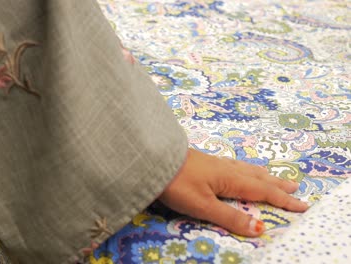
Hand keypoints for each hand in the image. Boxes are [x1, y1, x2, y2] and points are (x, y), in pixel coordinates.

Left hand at [159, 148, 308, 236]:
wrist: (152, 160)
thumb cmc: (176, 183)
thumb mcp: (203, 205)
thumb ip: (229, 216)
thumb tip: (259, 229)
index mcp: (230, 179)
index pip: (263, 191)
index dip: (282, 200)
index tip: (302, 205)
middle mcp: (226, 169)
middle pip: (257, 177)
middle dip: (276, 184)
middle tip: (294, 187)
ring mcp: (214, 163)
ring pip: (245, 169)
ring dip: (262, 175)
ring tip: (271, 177)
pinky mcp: (203, 161)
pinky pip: (233, 165)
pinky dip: (245, 168)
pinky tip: (237, 168)